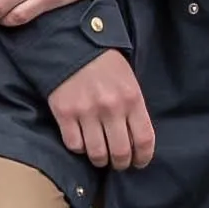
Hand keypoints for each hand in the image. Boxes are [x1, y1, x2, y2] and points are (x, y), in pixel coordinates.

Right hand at [48, 50, 156, 169]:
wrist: (71, 44)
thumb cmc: (105, 64)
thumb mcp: (129, 81)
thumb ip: (134, 109)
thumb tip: (136, 141)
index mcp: (132, 98)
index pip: (144, 140)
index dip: (143, 158)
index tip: (139, 162)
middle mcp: (111, 107)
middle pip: (121, 152)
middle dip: (121, 163)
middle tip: (119, 163)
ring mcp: (86, 111)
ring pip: (97, 154)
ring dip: (100, 160)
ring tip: (100, 156)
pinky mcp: (64, 113)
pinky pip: (74, 145)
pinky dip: (79, 148)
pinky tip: (82, 141)